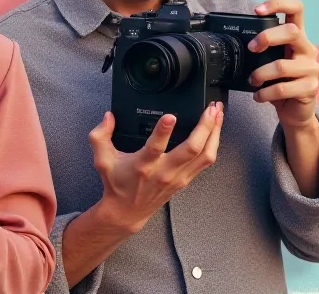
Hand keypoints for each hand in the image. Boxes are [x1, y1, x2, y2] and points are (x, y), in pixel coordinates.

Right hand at [89, 103, 223, 233]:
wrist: (128, 210)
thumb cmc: (117, 184)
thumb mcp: (102, 159)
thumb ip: (100, 136)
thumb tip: (108, 116)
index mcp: (143, 165)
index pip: (155, 147)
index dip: (163, 131)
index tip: (170, 116)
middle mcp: (164, 171)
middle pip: (191, 149)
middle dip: (204, 127)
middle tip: (210, 108)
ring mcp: (178, 176)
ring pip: (205, 154)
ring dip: (215, 133)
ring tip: (218, 113)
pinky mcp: (186, 178)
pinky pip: (206, 160)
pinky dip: (214, 143)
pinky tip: (216, 130)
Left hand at [248, 0, 318, 128]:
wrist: (295, 110)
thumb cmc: (279, 81)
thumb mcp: (269, 60)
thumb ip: (260, 48)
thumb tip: (231, 39)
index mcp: (297, 38)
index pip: (297, 9)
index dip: (278, 4)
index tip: (257, 10)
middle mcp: (308, 49)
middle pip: (292, 32)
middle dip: (266, 37)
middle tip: (251, 48)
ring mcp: (312, 69)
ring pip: (283, 65)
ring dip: (260, 74)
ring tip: (252, 81)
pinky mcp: (311, 88)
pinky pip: (283, 88)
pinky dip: (265, 93)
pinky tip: (258, 96)